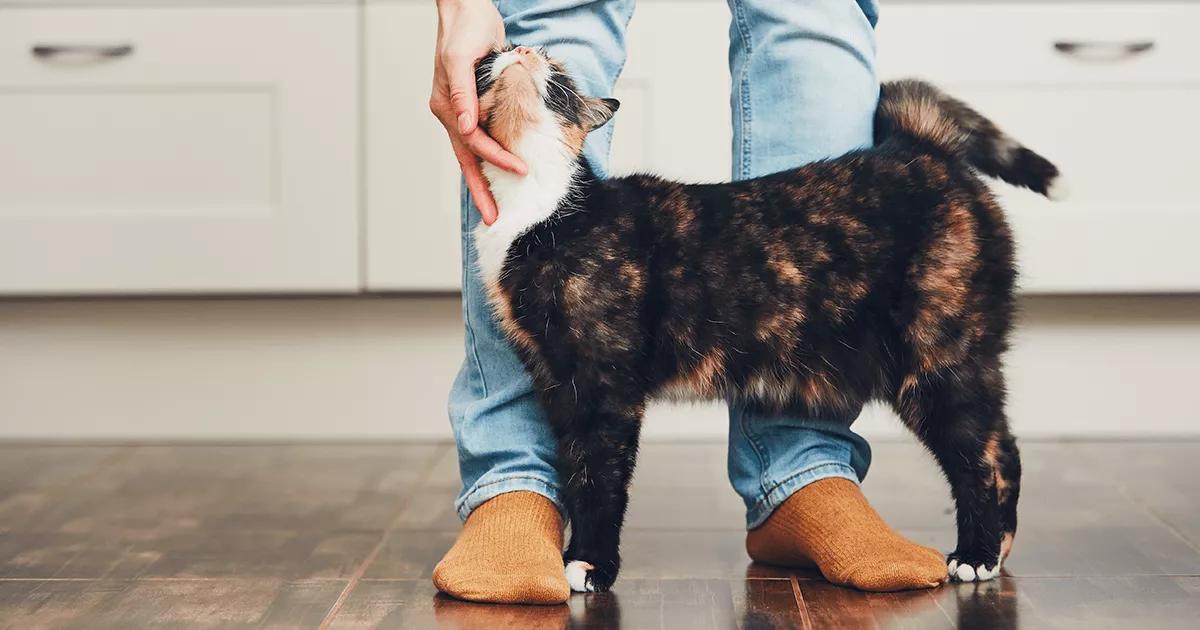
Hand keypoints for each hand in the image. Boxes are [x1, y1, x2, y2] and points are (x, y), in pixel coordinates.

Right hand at [431, 0, 526, 224]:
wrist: (468, 10)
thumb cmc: (465, 29)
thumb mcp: (462, 56)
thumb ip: (463, 92)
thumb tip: (464, 126)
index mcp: (447, 105)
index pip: (473, 142)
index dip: (497, 158)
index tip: (520, 169)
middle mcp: (452, 113)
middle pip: (468, 160)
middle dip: (480, 191)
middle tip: (493, 219)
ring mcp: (462, 112)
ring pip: (473, 155)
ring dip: (483, 181)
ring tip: (493, 208)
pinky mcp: (475, 106)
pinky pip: (481, 140)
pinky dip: (489, 160)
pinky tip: (497, 175)